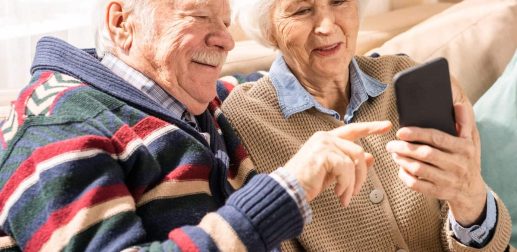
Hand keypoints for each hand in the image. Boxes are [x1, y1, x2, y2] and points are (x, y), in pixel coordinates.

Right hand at [283, 121, 391, 206]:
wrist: (289, 190)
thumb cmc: (307, 182)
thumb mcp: (333, 173)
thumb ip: (350, 164)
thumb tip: (371, 157)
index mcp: (326, 139)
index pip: (353, 130)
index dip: (370, 128)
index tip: (387, 126)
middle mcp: (324, 137)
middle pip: (358, 151)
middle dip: (362, 174)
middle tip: (356, 192)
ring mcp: (324, 143)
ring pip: (353, 162)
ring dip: (352, 183)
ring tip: (345, 197)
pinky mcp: (323, 153)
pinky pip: (346, 169)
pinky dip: (346, 184)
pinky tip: (338, 194)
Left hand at [386, 103, 486, 225]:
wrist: (471, 191)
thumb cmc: (467, 160)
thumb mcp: (471, 141)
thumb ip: (464, 122)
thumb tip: (457, 104)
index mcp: (464, 148)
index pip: (437, 138)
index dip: (417, 134)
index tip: (400, 131)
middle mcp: (457, 164)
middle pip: (425, 154)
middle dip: (404, 148)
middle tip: (391, 144)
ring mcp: (448, 180)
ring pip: (419, 169)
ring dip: (402, 161)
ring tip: (394, 154)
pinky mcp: (439, 193)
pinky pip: (417, 185)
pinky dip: (405, 176)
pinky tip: (400, 168)